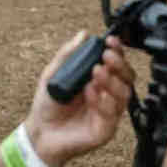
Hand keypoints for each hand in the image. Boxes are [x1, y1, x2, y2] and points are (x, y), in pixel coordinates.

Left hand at [25, 32, 135, 166]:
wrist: (40, 132)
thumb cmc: (48, 105)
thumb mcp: (53, 73)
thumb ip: (68, 54)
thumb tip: (83, 34)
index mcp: (98, 79)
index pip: (116, 62)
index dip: (117, 50)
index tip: (110, 41)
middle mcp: (107, 93)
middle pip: (127, 76)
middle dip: (119, 64)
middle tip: (106, 57)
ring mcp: (108, 111)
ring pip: (124, 93)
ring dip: (112, 80)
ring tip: (96, 73)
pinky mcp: (106, 129)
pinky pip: (113, 114)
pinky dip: (103, 100)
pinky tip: (91, 93)